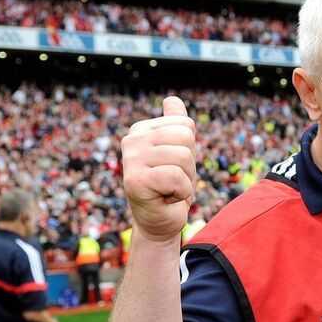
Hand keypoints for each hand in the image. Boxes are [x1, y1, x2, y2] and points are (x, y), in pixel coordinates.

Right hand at [121, 96, 197, 241]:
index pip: (186, 125)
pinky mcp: (134, 180)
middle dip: (189, 164)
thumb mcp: (177, 152)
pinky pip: (177, 178)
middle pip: (186, 137)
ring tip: (170, 189)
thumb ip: (175, 125)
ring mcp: (131, 159)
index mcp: (142, 130)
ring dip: (186, 180)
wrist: (159, 223)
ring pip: (183, 157)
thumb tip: (172, 99)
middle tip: (174, 181)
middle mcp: (132, 140)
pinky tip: (167, 198)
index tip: (174, 165)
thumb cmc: (170, 187)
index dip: (190, 149)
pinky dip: (181, 192)